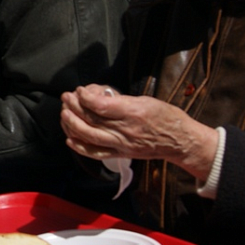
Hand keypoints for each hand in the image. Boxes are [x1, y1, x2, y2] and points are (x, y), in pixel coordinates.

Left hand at [59, 84, 218, 181]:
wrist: (180, 141)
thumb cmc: (166, 117)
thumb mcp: (146, 100)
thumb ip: (122, 100)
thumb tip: (100, 97)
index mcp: (133, 112)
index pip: (101, 105)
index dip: (86, 97)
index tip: (80, 90)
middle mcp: (126, 130)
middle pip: (92, 120)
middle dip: (74, 107)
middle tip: (66, 98)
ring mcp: (122, 144)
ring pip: (90, 136)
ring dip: (72, 125)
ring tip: (64, 113)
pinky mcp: (121, 154)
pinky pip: (96, 153)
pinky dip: (80, 147)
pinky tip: (70, 139)